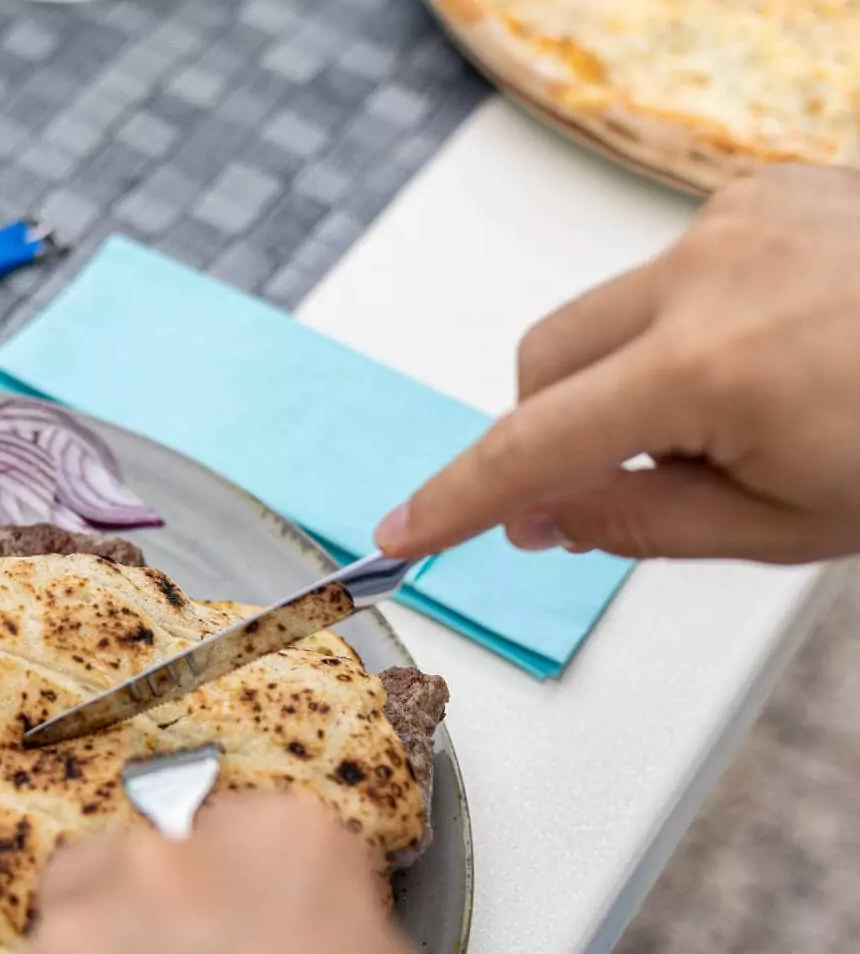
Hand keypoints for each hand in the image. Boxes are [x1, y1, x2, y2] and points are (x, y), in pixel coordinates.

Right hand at [375, 164, 859, 563]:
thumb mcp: (787, 525)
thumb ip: (639, 522)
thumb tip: (542, 513)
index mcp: (710, 368)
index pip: (533, 446)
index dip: (457, 499)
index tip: (401, 530)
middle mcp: (705, 270)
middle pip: (543, 359)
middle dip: (553, 427)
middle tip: (616, 486)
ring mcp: (734, 216)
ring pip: (606, 314)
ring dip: (629, 373)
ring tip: (743, 407)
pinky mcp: (762, 187)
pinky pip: (672, 266)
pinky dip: (686, 321)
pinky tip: (772, 347)